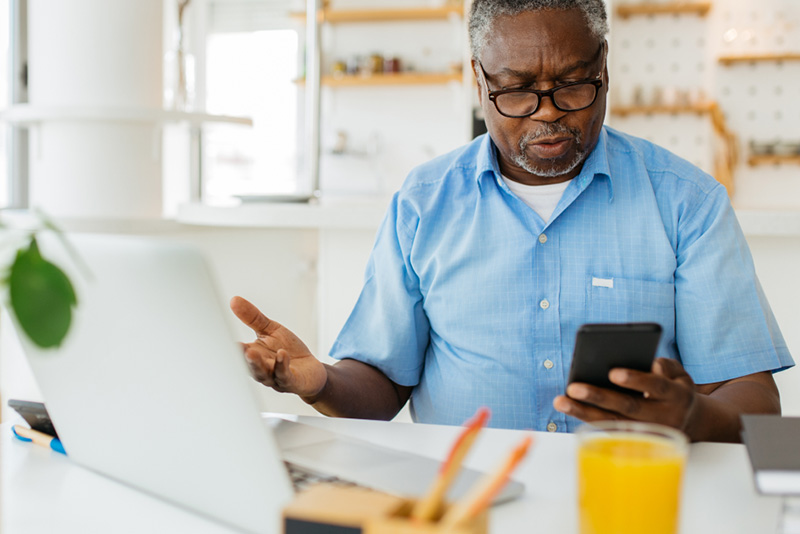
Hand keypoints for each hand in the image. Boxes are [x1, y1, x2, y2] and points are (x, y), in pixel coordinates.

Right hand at [229, 296, 327, 398]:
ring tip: (251, 352)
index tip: (218, 336)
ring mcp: (274, 378)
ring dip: (256, 364)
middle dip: (240, 356)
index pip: (237, 351)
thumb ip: (253, 318)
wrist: (312, 370)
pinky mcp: (291, 382)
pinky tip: (282, 354)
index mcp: (253, 355)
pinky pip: (284, 376)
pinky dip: (282, 365)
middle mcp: (260, 369)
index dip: (229, 346)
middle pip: (247, 365)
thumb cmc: (289, 351)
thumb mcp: (271, 330)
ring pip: (262, 373)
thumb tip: (234, 300)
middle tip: (233, 347)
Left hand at [553, 358, 697, 432]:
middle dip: (600, 397)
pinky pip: (609, 430)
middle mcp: (664, 416)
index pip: (656, 385)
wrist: (689, 422)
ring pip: (614, 422)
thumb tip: (647, 364)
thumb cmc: (674, 389)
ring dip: (584, 412)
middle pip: (629, 407)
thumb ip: (665, 365)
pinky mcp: (635, 440)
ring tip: (561, 401)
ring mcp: (648, 432)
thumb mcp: (679, 373)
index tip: (613, 372)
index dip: (635, 380)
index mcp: (676, 395)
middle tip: (574, 387)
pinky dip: (588, 420)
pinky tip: (570, 410)